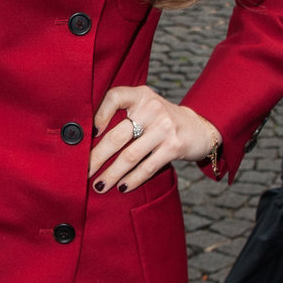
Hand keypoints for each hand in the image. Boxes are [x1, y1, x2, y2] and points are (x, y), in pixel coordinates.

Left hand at [89, 85, 219, 192]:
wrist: (198, 128)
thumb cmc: (162, 121)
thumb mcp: (145, 108)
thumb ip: (123, 115)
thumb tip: (89, 141)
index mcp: (140, 95)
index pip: (114, 97)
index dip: (98, 115)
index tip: (87, 135)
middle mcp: (152, 108)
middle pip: (117, 135)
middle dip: (97, 157)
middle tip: (83, 171)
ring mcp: (164, 127)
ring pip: (130, 156)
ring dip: (112, 174)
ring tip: (99, 185)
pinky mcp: (174, 146)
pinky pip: (147, 167)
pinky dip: (132, 179)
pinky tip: (122, 187)